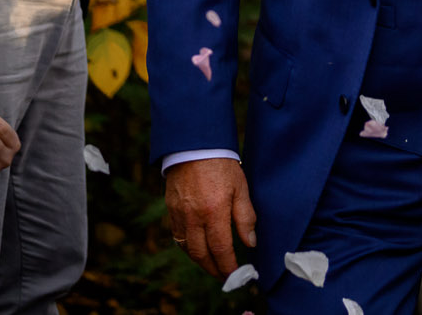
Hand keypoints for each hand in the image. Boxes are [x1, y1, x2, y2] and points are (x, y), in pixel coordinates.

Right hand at [164, 157, 256, 278]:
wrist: (194, 145)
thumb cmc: (222, 164)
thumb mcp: (241, 187)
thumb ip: (245, 217)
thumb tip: (250, 243)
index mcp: (214, 211)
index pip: (221, 249)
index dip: (228, 266)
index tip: (236, 275)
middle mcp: (194, 216)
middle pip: (201, 254)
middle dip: (214, 269)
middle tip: (225, 276)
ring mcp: (180, 214)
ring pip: (187, 248)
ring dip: (200, 261)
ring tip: (213, 265)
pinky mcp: (171, 210)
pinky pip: (178, 236)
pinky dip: (188, 247)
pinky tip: (197, 248)